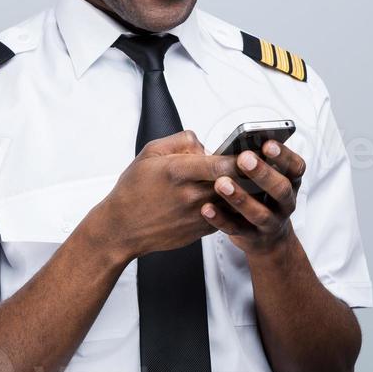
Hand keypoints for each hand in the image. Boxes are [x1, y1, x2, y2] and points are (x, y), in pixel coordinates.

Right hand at [99, 130, 238, 260]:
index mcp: (178, 171)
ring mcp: (198, 215)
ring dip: (237, 191)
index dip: (240, 158)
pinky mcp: (201, 230)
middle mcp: (191, 195)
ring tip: (237, 183)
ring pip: (232, 200)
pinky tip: (221, 199)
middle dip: (244, 173)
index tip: (249, 153)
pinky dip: (227, 206)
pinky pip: (225, 215)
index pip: (221, 164)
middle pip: (233, 182)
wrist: (122, 227)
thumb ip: (182, 141)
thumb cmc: (134, 190)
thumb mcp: (151, 153)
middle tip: (250, 166)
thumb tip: (206, 144)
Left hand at [200, 140, 305, 255]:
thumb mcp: (266, 178)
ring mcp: (271, 223)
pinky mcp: (252, 237)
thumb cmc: (262, 197)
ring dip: (241, 198)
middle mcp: (285, 203)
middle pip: (281, 189)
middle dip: (262, 174)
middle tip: (243, 159)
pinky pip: (236, 229)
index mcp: (290, 182)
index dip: (284, 155)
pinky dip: (221, 219)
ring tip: (221, 184)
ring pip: (260, 213)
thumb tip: (237, 144)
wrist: (268, 239)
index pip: (296, 167)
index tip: (267, 143)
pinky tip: (207, 208)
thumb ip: (256, 162)